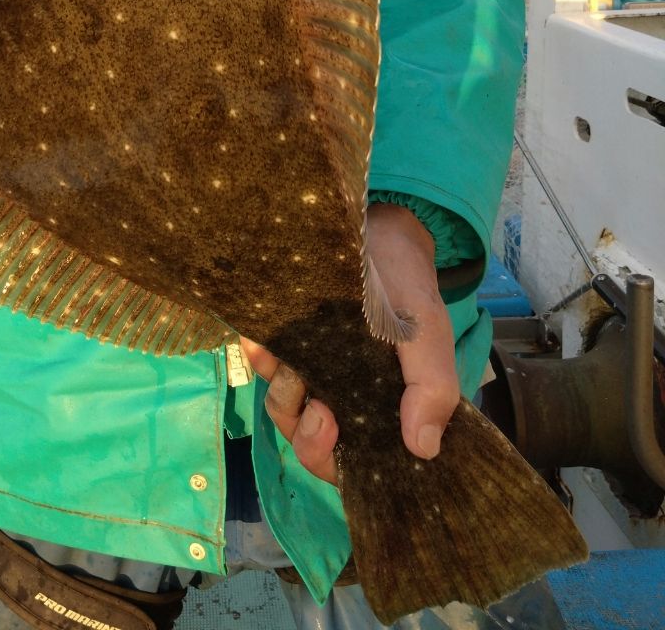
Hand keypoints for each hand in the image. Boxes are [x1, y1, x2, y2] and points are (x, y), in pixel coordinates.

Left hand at [241, 203, 459, 484]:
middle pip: (314, 443)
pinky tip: (260, 343)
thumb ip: (432, 387)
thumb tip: (423, 449)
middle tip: (317, 409)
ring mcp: (313, 369)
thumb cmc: (407, 286)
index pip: (358, 461)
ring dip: (284, 399)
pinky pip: (265, 365)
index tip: (334, 433)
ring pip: (285, 410)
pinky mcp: (288, 341)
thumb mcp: (428, 333)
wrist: (378, 230)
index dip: (340, 462)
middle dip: (309, 437)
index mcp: (384, 408)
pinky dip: (260, 359)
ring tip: (294, 368)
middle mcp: (345, 396)